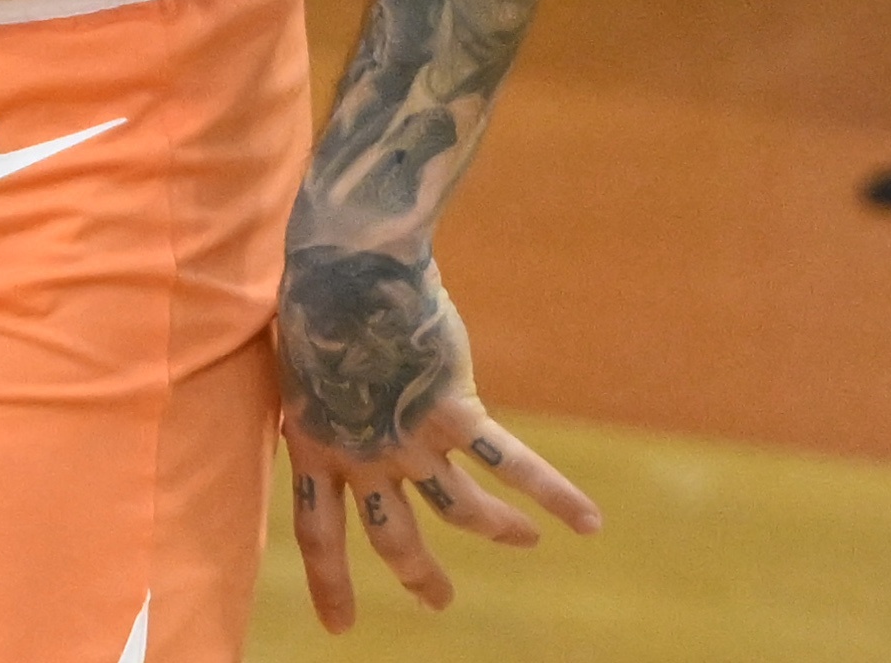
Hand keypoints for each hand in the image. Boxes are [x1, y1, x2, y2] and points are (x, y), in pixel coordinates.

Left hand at [277, 246, 598, 621]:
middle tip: (437, 601)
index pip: (319, 531)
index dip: (331, 581)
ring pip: (460, 511)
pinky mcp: (455, 413)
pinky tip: (587, 520)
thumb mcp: (303, 356)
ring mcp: (411, 440)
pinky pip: (512, 464)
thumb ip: (328, 389)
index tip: (342, 627)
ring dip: (497, 530)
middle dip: (418, 575)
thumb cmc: (317, 292)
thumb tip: (341, 383)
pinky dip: (554, 494)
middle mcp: (363, 455)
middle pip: (392, 537)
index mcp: (313, 442)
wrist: (345, 263)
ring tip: (525, 541)